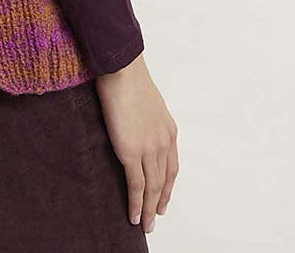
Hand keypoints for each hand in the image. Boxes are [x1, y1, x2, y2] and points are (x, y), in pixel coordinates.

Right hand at [94, 54, 177, 234]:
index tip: (164, 200)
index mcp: (168, 130)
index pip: (172, 167)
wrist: (122, 69)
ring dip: (149, 210)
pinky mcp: (131, 151)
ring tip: (144, 225)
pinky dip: (137, 203)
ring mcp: (149, 148)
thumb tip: (136, 124)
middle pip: (164, 181)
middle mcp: (164, 142)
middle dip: (160, 203)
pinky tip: (134, 215)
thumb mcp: (146, 100)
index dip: (168, 187)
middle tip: (155, 220)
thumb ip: (146, 118)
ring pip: (152, 188)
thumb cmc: (128, 77)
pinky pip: (136, 185)